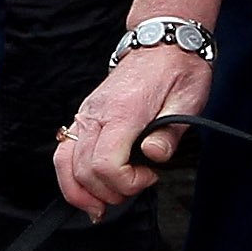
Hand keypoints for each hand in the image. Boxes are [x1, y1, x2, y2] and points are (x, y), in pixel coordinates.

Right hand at [56, 41, 211, 213]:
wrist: (161, 44)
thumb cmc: (177, 71)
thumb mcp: (188, 100)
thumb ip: (170, 132)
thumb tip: (153, 155)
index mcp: (123, 111)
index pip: (106, 163)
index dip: (127, 183)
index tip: (150, 176)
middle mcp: (97, 113)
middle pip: (83, 169)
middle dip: (108, 192)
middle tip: (134, 189)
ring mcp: (85, 115)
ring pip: (65, 163)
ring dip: (80, 192)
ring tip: (100, 206)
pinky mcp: (83, 117)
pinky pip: (63, 151)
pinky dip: (69, 177)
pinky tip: (84, 192)